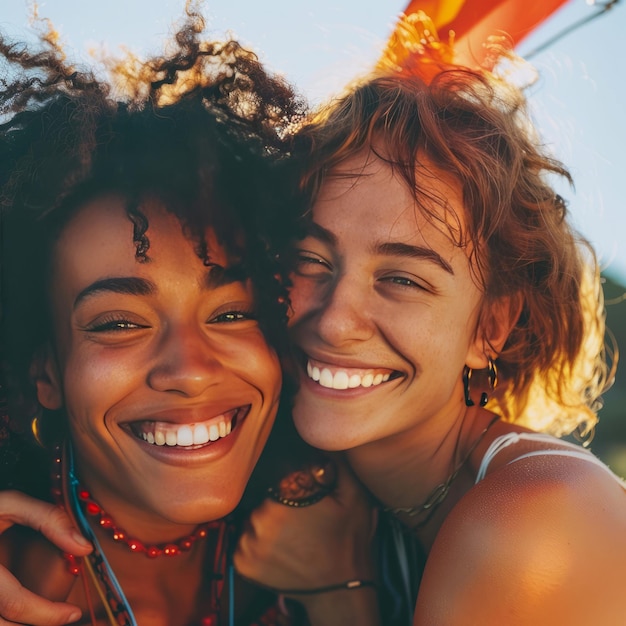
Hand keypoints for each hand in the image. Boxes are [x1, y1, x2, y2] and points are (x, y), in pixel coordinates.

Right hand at [0, 490, 91, 624]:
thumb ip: (47, 519)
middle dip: (35, 625)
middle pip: (0, 625)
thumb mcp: (7, 504)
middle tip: (63, 617)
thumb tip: (84, 547)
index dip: (48, 614)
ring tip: (44, 616)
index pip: (14, 603)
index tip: (73, 613)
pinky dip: (4, 620)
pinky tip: (21, 614)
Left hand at [234, 456, 377, 592]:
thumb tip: (323, 435)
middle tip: (301, 516)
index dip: (291, 480)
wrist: (339, 589)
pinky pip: (244, 540)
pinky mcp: (242, 562)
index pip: (276, 472)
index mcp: (284, 496)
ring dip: (267, 521)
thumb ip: (337, 461)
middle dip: (278, 500)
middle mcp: (259, 517)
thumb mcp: (353, 494)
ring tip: (291, 534)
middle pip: (262, 495)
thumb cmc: (347, 540)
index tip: (304, 493)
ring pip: (252, 517)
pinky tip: (280, 548)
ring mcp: (248, 542)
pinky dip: (257, 542)